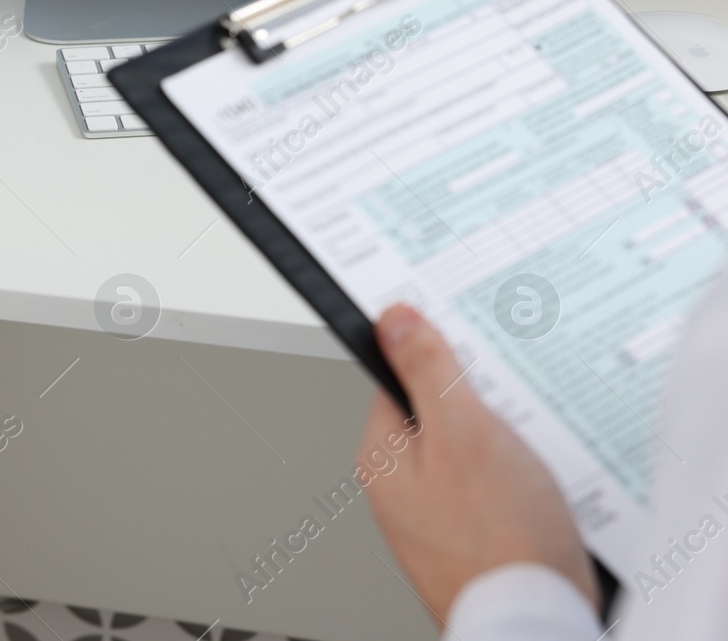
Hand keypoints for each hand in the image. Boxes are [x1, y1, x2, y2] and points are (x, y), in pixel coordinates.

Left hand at [360, 304, 597, 624]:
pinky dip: (524, 481)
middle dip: (485, 404)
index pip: (400, 378)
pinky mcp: (476, 537)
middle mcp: (402, 487)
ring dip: (511, 444)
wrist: (533, 623)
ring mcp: (439, 514)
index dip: (438, 355)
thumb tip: (393, 319)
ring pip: (476, 451)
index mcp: (383, 455)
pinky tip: (546, 489)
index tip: (471, 345)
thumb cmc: (497, 540)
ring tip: (534, 456)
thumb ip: (428, 372)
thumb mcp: (464, 432)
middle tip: (515, 412)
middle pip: (442, 413)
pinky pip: (498, 489)